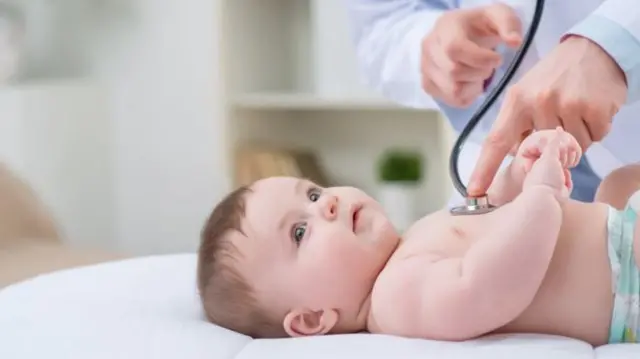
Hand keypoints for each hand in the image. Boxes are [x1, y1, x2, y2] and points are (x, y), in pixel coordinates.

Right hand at [421, 3, 522, 106]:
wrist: (463, 33)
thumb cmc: (481, 25)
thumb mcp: (499, 15)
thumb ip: (509, 24)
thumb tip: (515, 42)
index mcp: (445, 26)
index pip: (454, 49)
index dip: (479, 59)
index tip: (497, 59)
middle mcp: (429, 46)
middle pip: (454, 72)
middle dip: (479, 73)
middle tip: (488, 66)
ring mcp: (425, 67)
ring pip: (452, 90)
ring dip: (473, 86)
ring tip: (478, 74)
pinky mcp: (427, 84)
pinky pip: (450, 100)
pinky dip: (466, 96)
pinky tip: (470, 83)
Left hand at [467, 35, 627, 196]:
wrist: (594, 48)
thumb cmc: (555, 75)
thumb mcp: (526, 92)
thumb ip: (517, 124)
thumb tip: (517, 157)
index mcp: (516, 101)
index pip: (497, 141)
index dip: (484, 168)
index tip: (475, 192)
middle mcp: (539, 102)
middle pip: (542, 152)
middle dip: (551, 148)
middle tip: (558, 121)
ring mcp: (568, 104)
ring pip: (571, 149)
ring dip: (576, 138)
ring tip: (576, 111)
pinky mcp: (595, 108)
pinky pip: (595, 138)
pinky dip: (595, 130)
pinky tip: (591, 109)